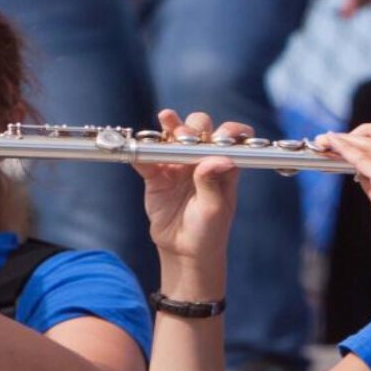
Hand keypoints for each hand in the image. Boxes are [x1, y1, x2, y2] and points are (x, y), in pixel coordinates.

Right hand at [136, 110, 243, 268]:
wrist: (184, 250)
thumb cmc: (208, 230)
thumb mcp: (214, 209)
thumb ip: (212, 182)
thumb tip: (218, 158)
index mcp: (221, 164)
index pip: (229, 137)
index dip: (228, 131)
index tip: (222, 136)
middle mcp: (200, 159)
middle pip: (198, 128)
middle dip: (193, 128)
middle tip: (187, 139)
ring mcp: (177, 165)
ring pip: (172, 136)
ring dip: (170, 126)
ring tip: (167, 120)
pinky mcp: (156, 175)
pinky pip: (147, 159)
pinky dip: (142, 151)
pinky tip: (140, 148)